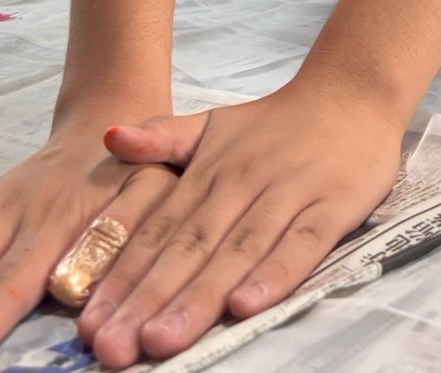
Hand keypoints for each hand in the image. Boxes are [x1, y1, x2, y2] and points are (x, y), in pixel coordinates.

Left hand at [77, 81, 404, 366]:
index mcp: (209, 171)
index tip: (89, 320)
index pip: (159, 230)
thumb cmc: (276, 123)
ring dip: (199, 297)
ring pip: (237, 251)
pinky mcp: (332, 206)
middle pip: (190, 248)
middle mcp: (241, 183)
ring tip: (162, 340)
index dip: (123, 276)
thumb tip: (108, 136)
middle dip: (148, 300)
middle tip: (111, 347)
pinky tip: (246, 305)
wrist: (352, 93)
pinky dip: (274, 274)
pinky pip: (301, 244)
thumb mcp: (214, 123)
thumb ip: (163, 137)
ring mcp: (287, 194)